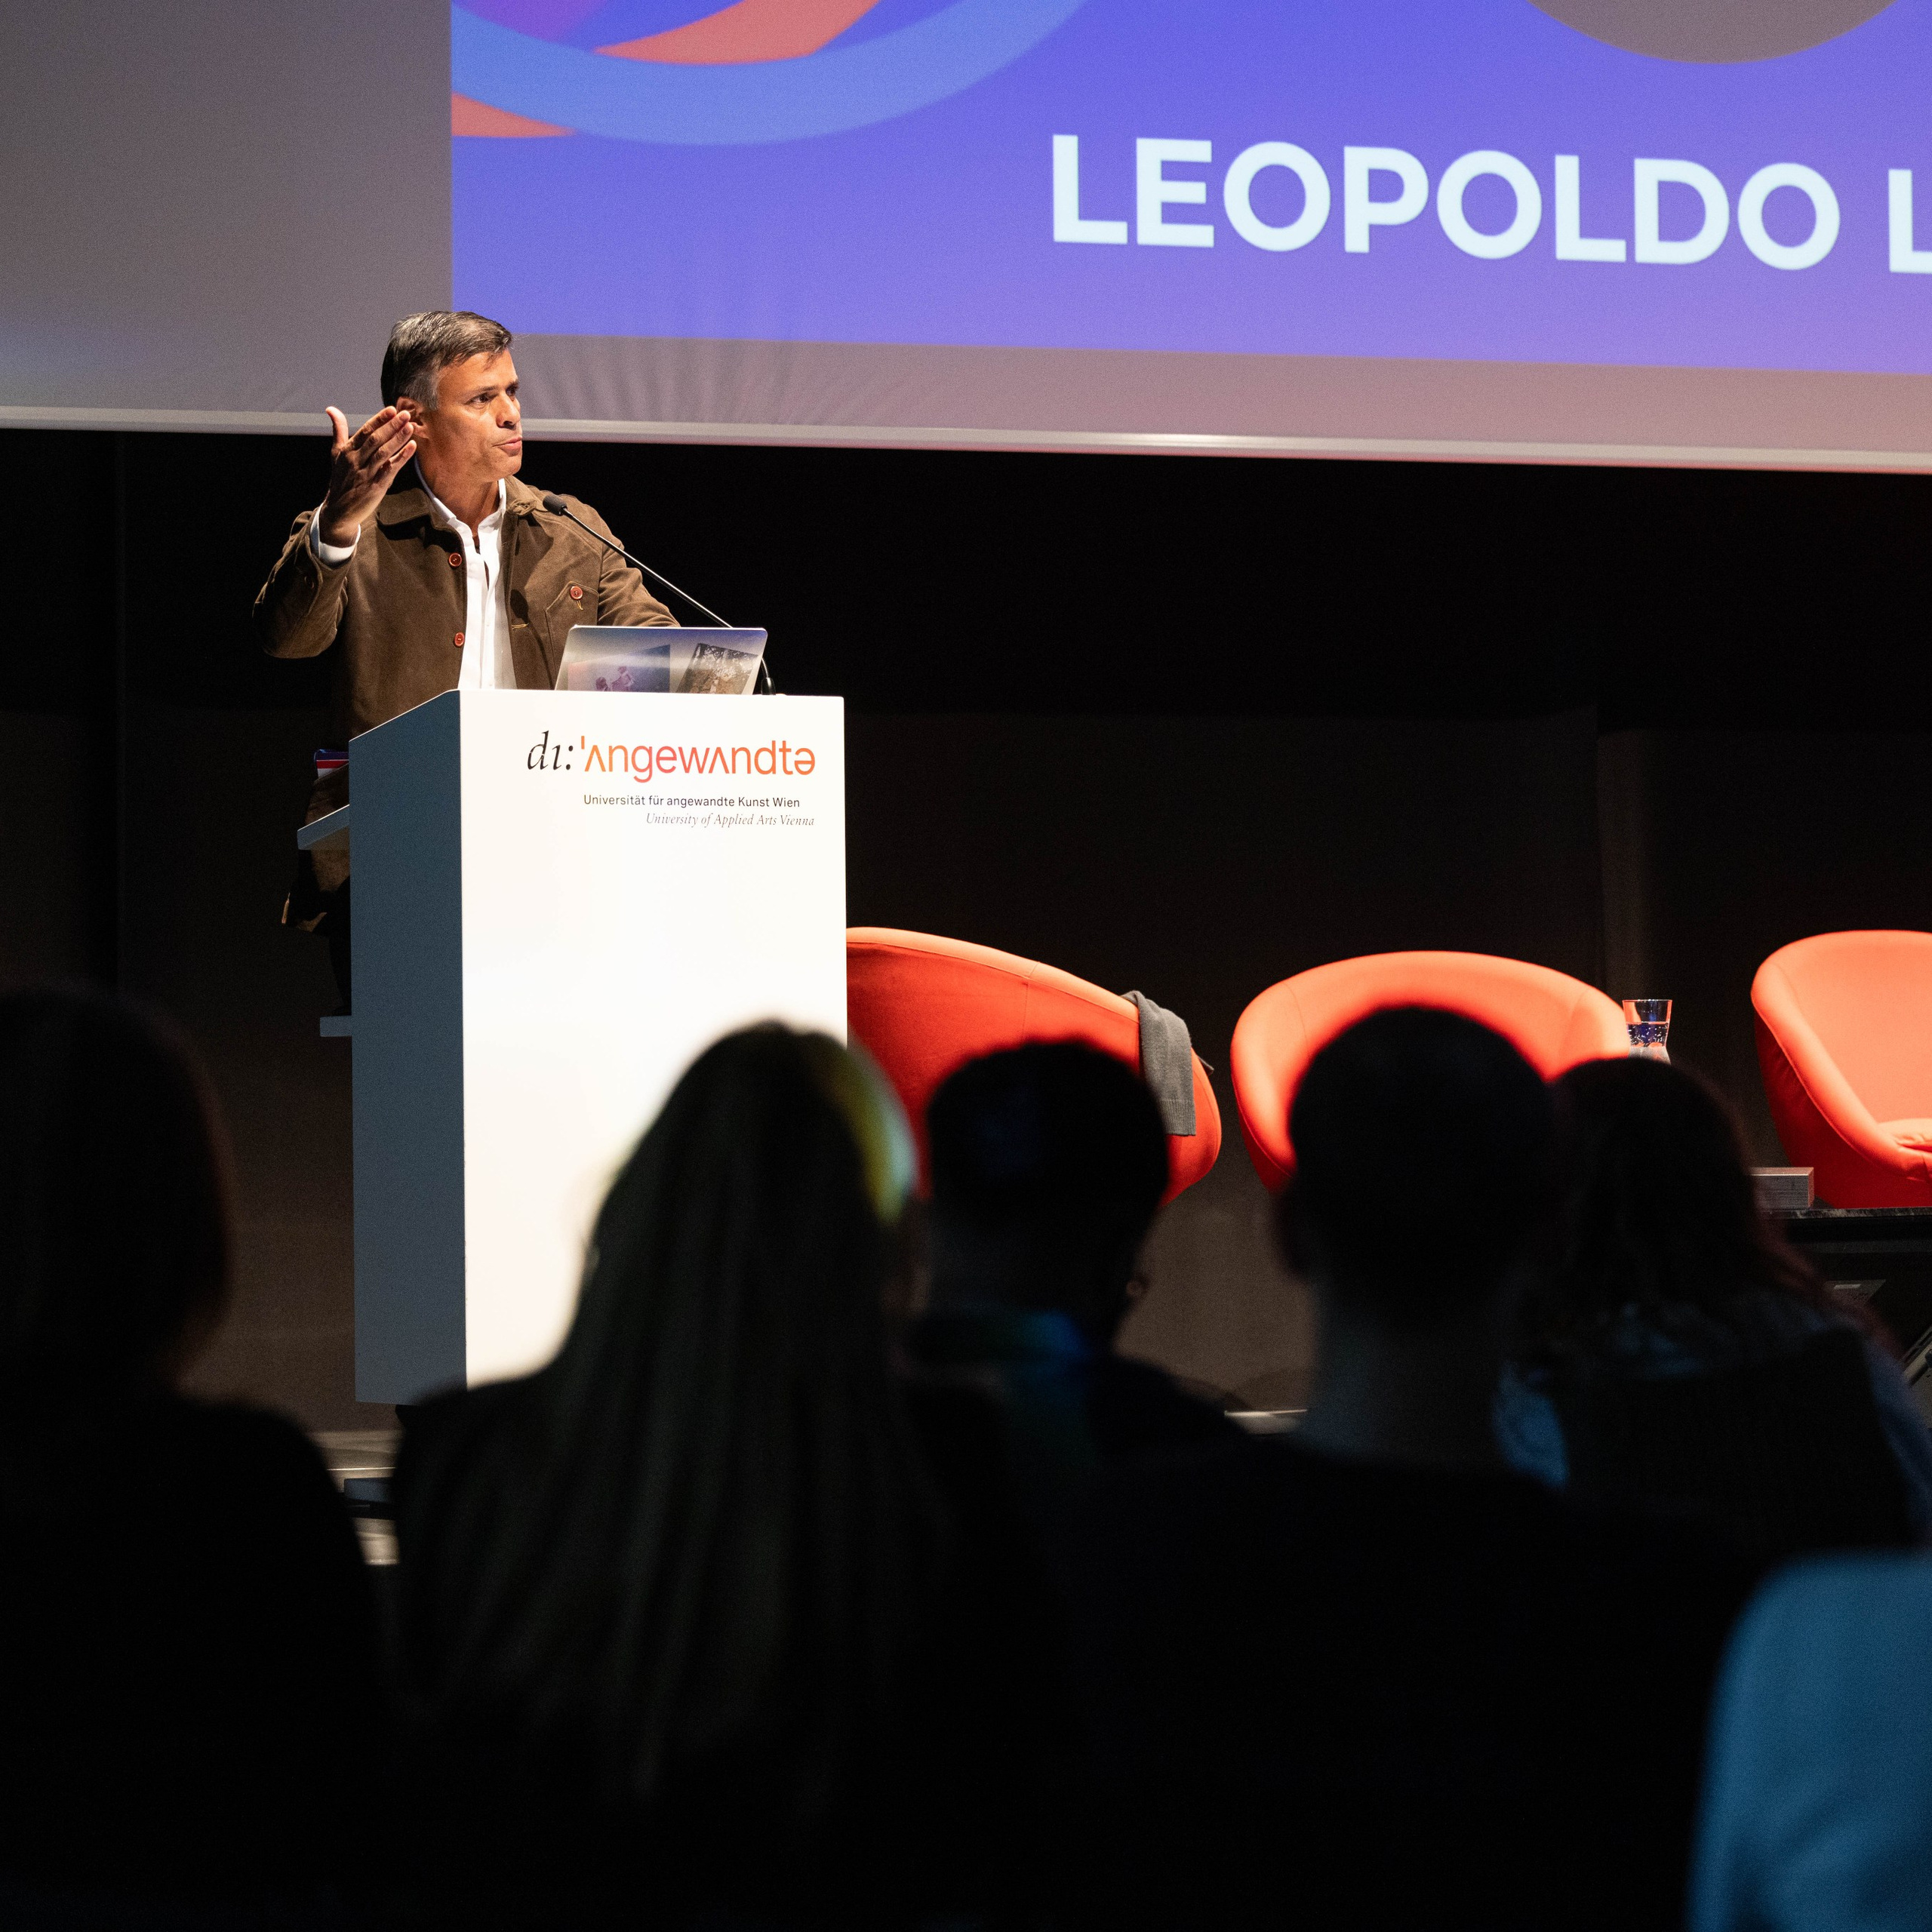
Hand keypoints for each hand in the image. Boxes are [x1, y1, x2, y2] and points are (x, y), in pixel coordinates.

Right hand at [317, 405, 415, 546]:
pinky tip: (412, 447)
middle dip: (391, 426)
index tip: (392, 409)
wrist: (339, 510)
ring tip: (410, 427)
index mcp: (347, 451)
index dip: (379, 419)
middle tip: (406, 414)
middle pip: (376, 439)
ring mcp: (366, 474)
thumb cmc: (340, 479)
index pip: (365, 431)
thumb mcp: (336, 453)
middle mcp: (356, 460)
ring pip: (383, 453)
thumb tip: (331, 409)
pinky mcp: (375, 487)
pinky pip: (390, 470)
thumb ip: (339, 430)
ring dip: (398, 439)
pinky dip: (402, 458)